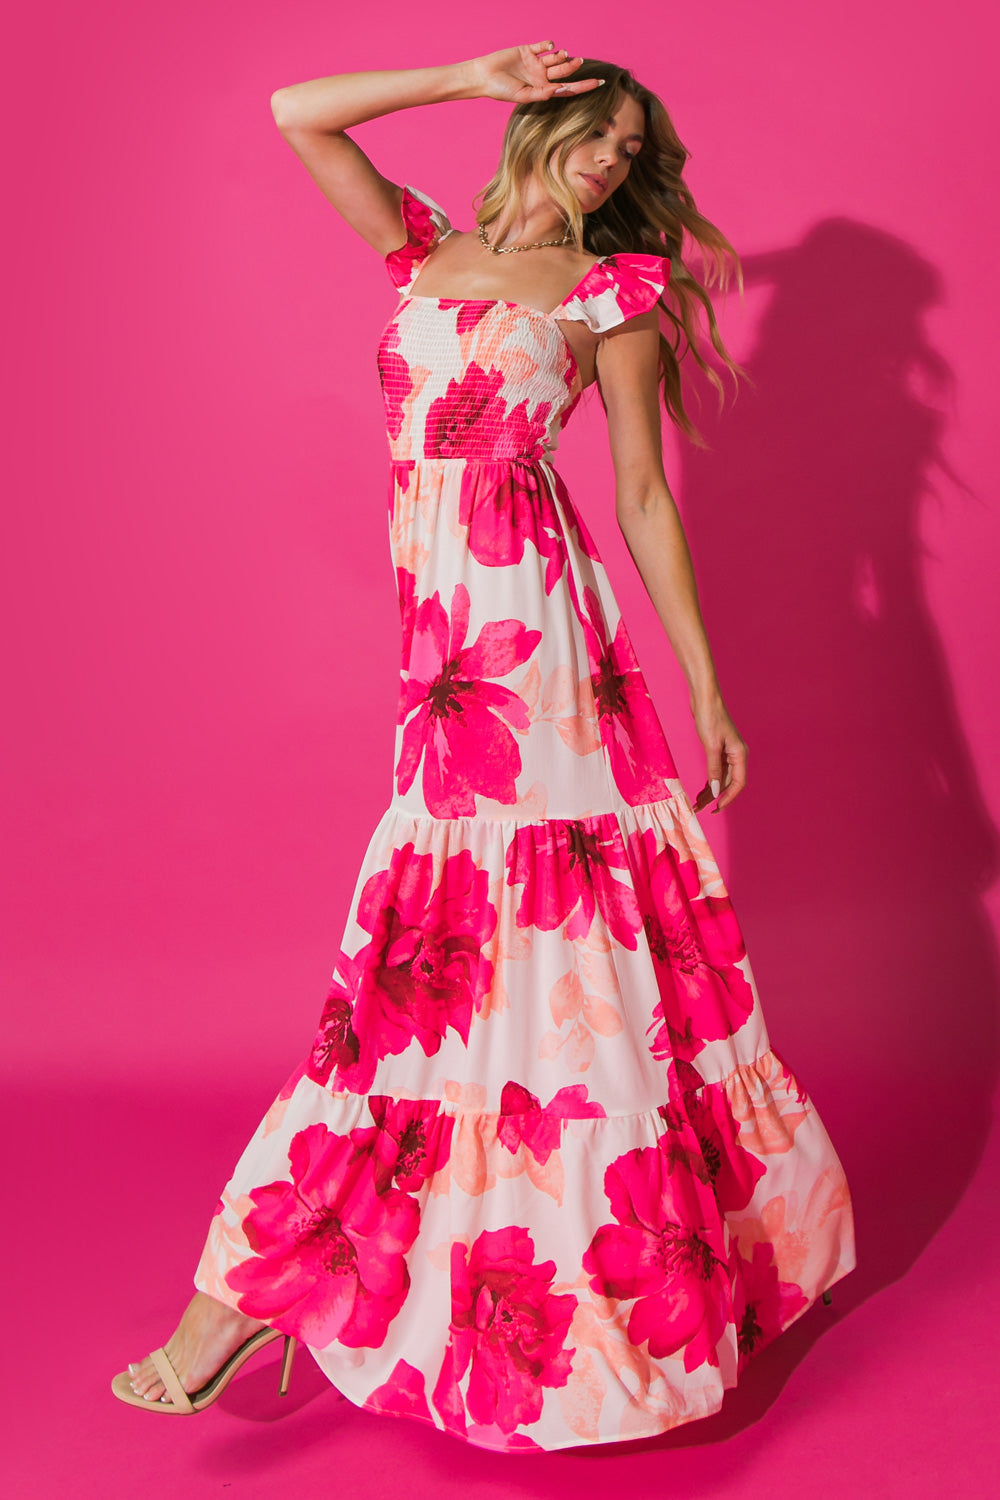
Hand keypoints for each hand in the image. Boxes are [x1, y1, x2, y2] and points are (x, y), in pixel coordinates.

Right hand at [467, 41, 604, 103]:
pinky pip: (543, 46)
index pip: (568, 89)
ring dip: (563, 56)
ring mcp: (535, 63)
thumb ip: (543, 94)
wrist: (483, 76)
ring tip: (565, 55)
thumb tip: (561, 90)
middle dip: (573, 67)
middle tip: (579, 62)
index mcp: (543, 90)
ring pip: (556, 58)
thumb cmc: (501, 90)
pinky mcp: (528, 50)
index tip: (601, 83)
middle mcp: (541, 77)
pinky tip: (549, 47)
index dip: (585, 86)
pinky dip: (549, 44)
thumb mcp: (523, 96)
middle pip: (564, 72)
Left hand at [690, 693, 747, 813]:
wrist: (704, 698)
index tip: (716, 808)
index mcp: (740, 754)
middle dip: (714, 797)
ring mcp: (727, 752)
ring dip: (710, 791)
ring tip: (697, 803)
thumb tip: (715, 791)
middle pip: (727, 783)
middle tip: (698, 808)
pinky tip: (700, 790)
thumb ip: (714, 770)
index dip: (728, 798)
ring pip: (720, 778)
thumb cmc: (710, 718)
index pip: (738, 783)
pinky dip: (708, 780)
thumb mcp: (711, 746)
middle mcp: (736, 755)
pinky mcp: (717, 749)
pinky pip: (715, 770)